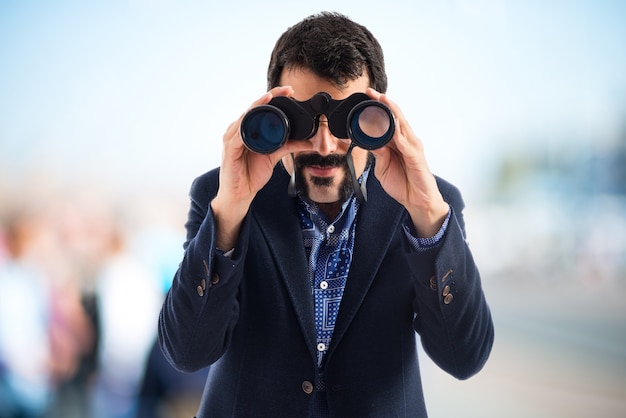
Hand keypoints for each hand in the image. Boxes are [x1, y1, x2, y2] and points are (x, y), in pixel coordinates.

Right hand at [211, 86, 312, 249]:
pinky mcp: (230, 148)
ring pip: (246, 116)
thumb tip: (311, 142)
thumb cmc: (252, 173)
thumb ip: (291, 146)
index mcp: (249, 128)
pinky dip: (246, 125)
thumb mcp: (275, 155)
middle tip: (287, 90)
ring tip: (271, 97)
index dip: (275, 97)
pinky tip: (254, 118)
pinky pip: (238, 134)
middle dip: (270, 96)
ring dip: (258, 105)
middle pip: (254, 107)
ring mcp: (232, 137)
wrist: (240, 194)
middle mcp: (239, 129)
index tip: (291, 91)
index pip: (262, 107)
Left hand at [366, 88, 448, 237]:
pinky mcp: (416, 157)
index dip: (377, 108)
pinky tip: (391, 127)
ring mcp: (412, 147)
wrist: (417, 200)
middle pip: (395, 117)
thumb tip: (366, 141)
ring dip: (392, 112)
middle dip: (384, 103)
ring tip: (382, 100)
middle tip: (370, 92)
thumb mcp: (382, 167)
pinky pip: (406, 143)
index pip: (388, 120)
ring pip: (402, 125)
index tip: (365, 98)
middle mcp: (406, 140)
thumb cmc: (403, 183)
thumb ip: (376, 153)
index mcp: (398, 142)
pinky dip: (398, 134)